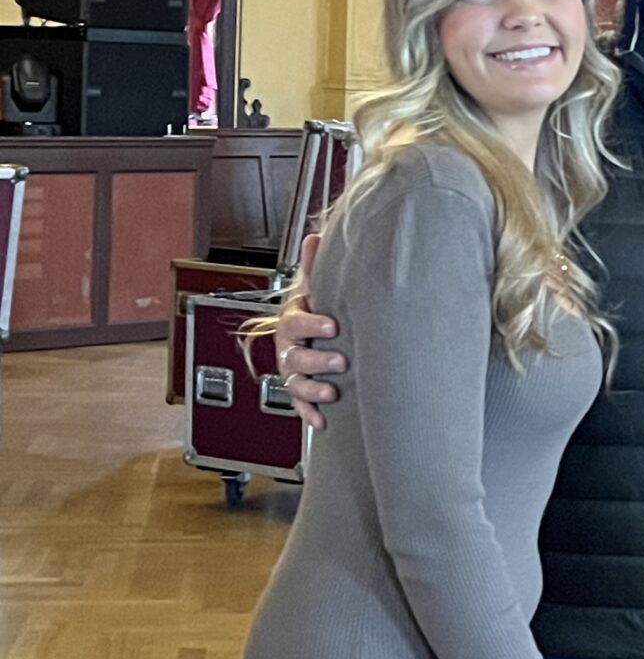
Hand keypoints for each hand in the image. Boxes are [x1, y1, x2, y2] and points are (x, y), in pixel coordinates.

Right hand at [275, 236, 344, 431]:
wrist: (309, 334)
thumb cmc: (315, 310)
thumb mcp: (314, 289)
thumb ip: (314, 267)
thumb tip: (315, 238)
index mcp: (291, 320)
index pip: (296, 321)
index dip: (312, 324)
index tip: (333, 325)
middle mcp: (288, 347)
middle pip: (295, 356)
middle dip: (317, 359)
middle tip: (340, 360)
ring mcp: (292, 371)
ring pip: (295, 383)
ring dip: (312, 389)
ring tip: (332, 391)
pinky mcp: (300, 391)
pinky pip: (298, 406)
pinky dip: (308, 414)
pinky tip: (322, 421)